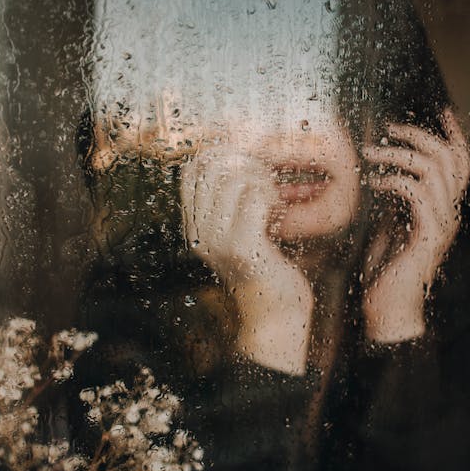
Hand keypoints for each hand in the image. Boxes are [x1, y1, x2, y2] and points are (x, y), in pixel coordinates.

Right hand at [180, 143, 312, 374]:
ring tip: (274, 200)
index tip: (248, 166)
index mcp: (194, 228)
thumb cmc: (266, 269)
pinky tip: (279, 214)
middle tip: (266, 182)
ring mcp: (217, 241)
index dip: (220, 156)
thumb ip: (231, 204)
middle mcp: (199, 234)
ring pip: (234, 179)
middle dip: (244, 163)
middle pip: (210, 168)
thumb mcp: (241, 232)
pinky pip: (255, 198)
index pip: (191, 171)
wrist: (277, 314)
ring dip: (261, 181)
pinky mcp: (242, 248)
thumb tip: (235, 158)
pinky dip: (271, 198)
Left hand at [362, 109, 469, 342]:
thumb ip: (399, 205)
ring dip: (398, 154)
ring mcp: (442, 224)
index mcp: (445, 210)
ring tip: (371, 152)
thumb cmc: (387, 274)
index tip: (441, 112)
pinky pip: (416, 192)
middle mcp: (450, 214)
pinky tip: (375, 183)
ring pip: (432, 169)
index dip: (454, 136)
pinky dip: (394, 180)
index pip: (461, 165)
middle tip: (389, 128)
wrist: (390, 310)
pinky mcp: (428, 234)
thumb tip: (385, 179)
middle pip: (448, 158)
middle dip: (419, 135)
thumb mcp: (393, 229)